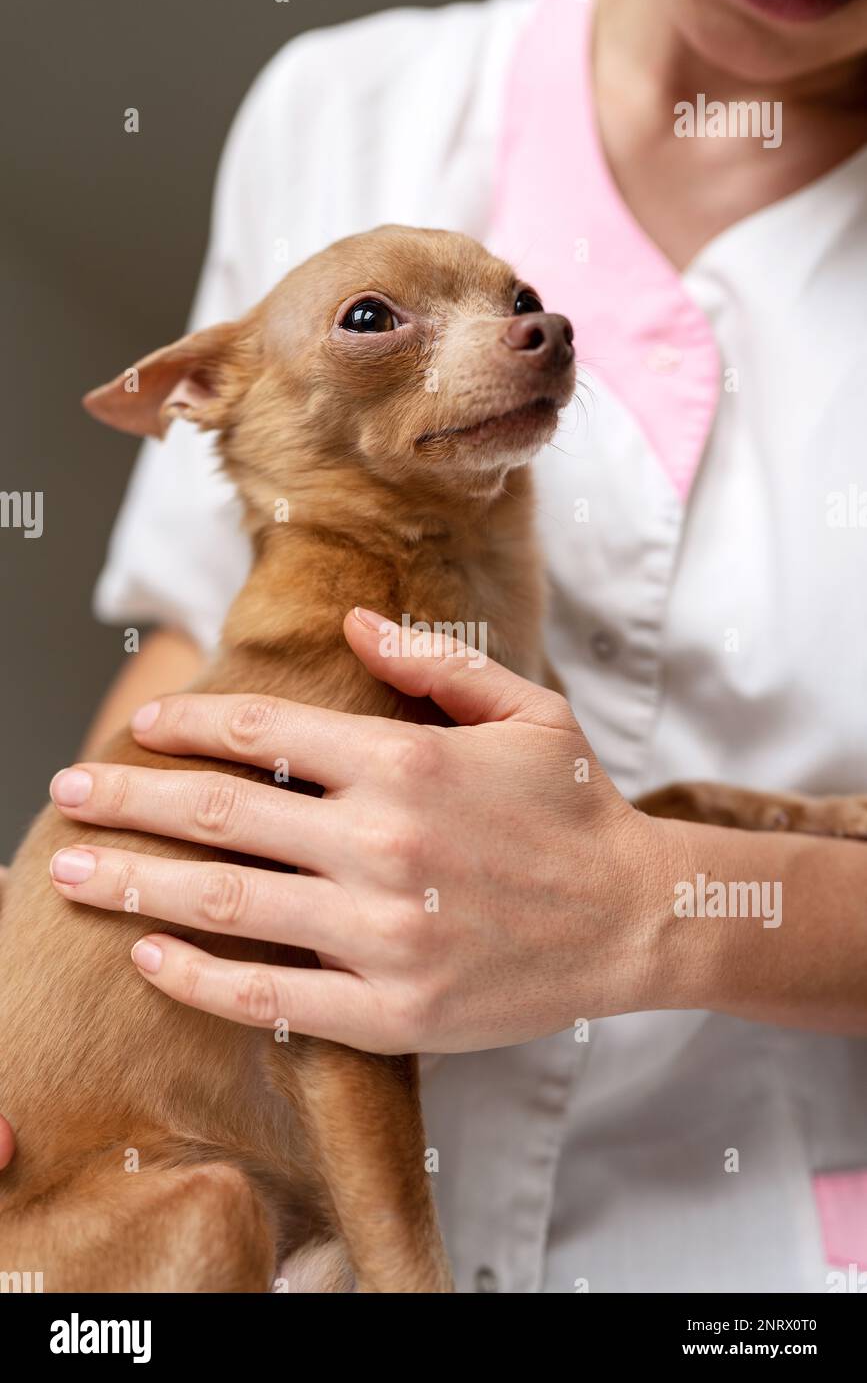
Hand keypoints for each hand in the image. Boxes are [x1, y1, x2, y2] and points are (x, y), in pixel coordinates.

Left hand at [46, 609, 680, 1053]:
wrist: (638, 920)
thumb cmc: (577, 810)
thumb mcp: (524, 712)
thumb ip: (434, 663)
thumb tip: (353, 626)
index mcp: (406, 764)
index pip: (264, 735)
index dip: (190, 723)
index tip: (142, 725)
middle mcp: (382, 844)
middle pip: (219, 815)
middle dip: (130, 799)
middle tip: (68, 791)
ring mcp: (380, 935)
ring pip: (225, 904)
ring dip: (133, 885)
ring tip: (70, 873)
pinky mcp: (390, 1011)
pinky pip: (268, 996)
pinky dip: (198, 978)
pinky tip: (149, 957)